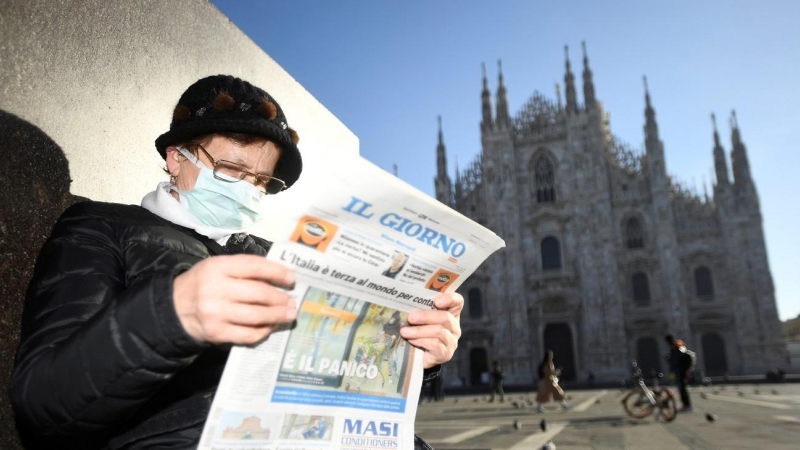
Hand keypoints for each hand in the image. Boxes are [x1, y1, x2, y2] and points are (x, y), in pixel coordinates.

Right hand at [173, 255, 296, 344]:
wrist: (173, 309)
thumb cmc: (202, 284)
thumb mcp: (217, 267)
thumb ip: (243, 269)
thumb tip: (279, 277)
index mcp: (217, 267)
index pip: (254, 267)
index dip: (276, 272)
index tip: (291, 278)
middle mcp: (215, 289)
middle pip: (259, 293)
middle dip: (280, 298)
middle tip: (291, 302)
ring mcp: (215, 313)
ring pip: (256, 316)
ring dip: (277, 316)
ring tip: (288, 314)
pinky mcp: (217, 333)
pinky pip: (248, 334)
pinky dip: (263, 331)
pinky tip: (270, 326)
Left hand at [400, 292, 462, 368]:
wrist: (418, 358)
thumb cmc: (419, 333)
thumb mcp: (421, 319)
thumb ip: (419, 310)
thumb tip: (405, 303)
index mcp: (450, 314)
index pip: (457, 301)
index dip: (450, 299)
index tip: (436, 301)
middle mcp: (454, 327)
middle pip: (445, 317)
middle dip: (426, 316)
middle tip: (410, 317)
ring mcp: (451, 341)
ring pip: (439, 332)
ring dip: (419, 331)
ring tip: (404, 331)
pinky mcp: (445, 354)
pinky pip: (435, 345)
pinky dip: (421, 341)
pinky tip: (411, 340)